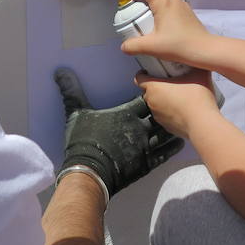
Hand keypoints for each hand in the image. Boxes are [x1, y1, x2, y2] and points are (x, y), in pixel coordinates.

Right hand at [54, 68, 183, 197]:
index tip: (157, 88)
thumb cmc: (82, 142)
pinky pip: (164, 154)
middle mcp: (139, 128)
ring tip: (183, 121)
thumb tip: (61, 72)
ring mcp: (145, 146)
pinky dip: (172, 148)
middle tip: (175, 103)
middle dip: (167, 109)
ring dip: (173, 127)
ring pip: (166, 133)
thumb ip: (72, 91)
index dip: (153, 93)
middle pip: (160, 114)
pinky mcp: (146, 163)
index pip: (146, 98)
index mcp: (126, 114)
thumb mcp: (75, 113)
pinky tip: (180, 143)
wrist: (89, 173)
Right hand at [117, 0, 210, 65]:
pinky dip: (159, 3)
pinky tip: (157, 18)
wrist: (204, 50)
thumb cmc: (178, 45)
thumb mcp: (151, 47)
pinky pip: (169, 0)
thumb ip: (134, 46)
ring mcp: (181, 4)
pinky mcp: (186, 11)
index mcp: (162, 2)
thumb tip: (124, 46)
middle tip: (129, 1)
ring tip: (141, 9)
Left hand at [135, 69, 219, 138]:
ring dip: (163, 99)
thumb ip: (196, 63)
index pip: (138, 78)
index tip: (151, 71)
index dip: (143, 73)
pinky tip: (183, 108)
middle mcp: (152, 102)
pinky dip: (170, 111)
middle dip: (157, 85)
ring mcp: (158, 116)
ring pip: (156, 104)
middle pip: (148, 91)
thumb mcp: (199, 73)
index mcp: (154, 87)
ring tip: (179, 95)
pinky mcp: (165, 126)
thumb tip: (198, 59)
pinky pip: (164, 115)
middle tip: (171, 81)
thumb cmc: (197, 99)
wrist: (202, 124)